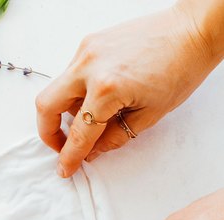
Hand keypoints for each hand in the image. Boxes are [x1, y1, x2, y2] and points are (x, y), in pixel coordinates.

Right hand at [36, 3, 216, 177]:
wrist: (192, 30)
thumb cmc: (180, 69)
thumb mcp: (149, 115)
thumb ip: (114, 137)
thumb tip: (92, 152)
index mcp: (107, 88)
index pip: (79, 133)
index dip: (70, 156)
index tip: (66, 168)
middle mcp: (90, 65)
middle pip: (46, 106)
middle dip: (49, 133)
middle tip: (63, 146)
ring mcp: (87, 50)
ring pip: (58, 89)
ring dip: (66, 111)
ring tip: (94, 118)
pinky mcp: (90, 42)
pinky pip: (71, 74)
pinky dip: (77, 92)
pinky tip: (99, 98)